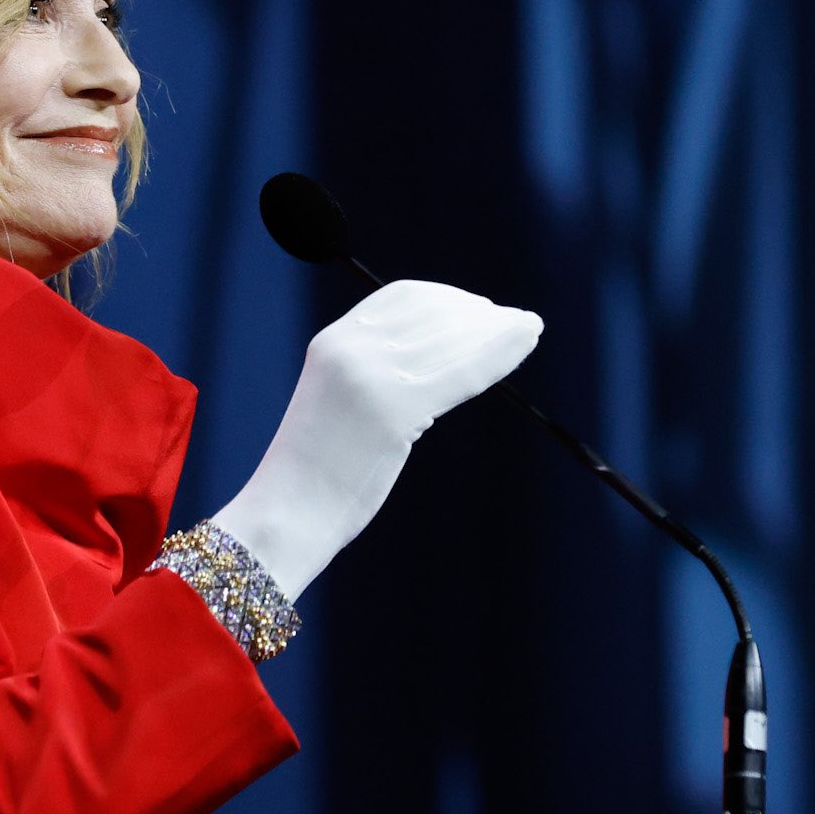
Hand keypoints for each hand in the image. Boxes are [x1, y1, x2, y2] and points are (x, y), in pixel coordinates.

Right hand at [210, 280, 542, 600]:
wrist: (285, 515)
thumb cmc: (315, 474)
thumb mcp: (341, 405)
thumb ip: (379, 377)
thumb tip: (438, 370)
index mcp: (333, 342)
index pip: (401, 298)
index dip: (447, 299)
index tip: (478, 310)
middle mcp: (351, 348)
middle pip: (432, 312)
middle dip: (479, 313)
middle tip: (514, 320)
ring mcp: (372, 376)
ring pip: (453, 339)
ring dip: (499, 330)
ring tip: (528, 328)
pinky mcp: (396, 409)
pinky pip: (463, 371)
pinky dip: (500, 353)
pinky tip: (524, 342)